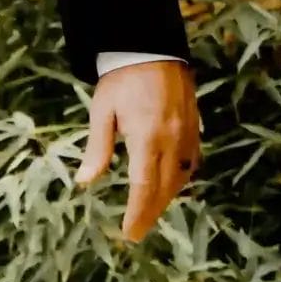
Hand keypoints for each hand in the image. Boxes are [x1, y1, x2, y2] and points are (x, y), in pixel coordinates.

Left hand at [74, 61, 199, 241]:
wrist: (152, 48)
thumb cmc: (121, 79)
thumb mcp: (102, 111)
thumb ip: (98, 147)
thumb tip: (85, 180)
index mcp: (147, 137)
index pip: (143, 186)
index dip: (137, 212)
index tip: (130, 233)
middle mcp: (172, 140)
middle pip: (164, 188)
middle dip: (151, 213)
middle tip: (137, 232)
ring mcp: (187, 134)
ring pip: (181, 178)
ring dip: (166, 199)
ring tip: (149, 213)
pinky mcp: (194, 127)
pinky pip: (191, 163)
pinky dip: (180, 180)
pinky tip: (170, 186)